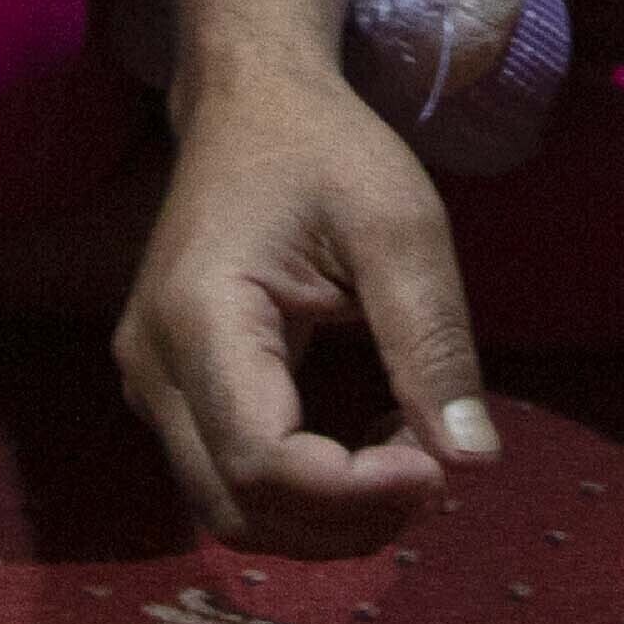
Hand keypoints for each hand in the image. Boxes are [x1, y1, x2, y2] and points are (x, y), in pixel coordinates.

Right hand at [114, 66, 498, 554]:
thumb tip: (472, 463)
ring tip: (411, 457)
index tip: (439, 471)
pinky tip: (373, 442)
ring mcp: (151, 386)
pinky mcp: (171, 394)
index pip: (261, 462)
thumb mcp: (400, 226)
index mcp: (198, 318)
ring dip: (327, 516)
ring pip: (229, 510)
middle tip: (437, 472)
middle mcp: (153, 368)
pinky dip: (306, 492)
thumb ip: (431, 342)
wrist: (252, 104)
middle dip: (345, 519)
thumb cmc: (327, 151)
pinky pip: (230, 479)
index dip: (353, 493)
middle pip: (238, 509)